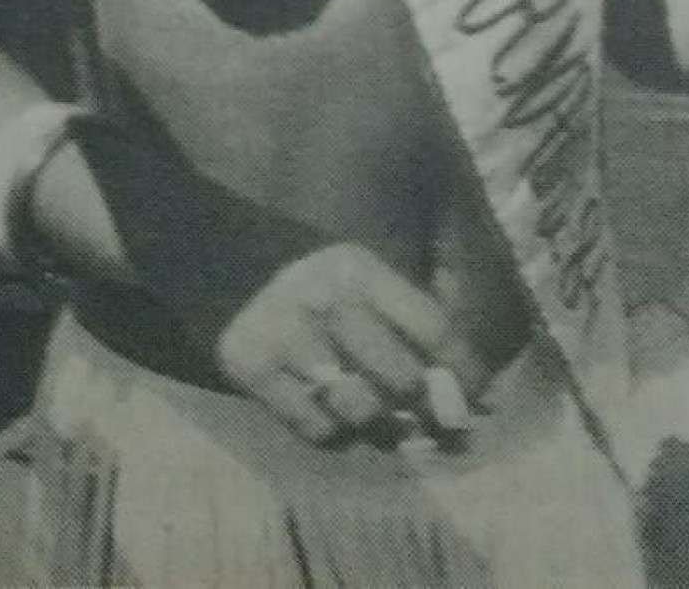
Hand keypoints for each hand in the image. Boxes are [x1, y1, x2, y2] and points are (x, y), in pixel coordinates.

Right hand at [215, 243, 487, 447]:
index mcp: (359, 269)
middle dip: (429, 408)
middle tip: (440, 424)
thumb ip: (406, 312)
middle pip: (402, 378)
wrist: (206, 253)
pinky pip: (315, 429)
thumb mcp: (357, 268)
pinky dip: (335, 434)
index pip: (432, 327)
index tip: (482, 398)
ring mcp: (285, 338)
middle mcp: (325, 302)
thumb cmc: (301, 269)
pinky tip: (334, 418)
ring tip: (388, 425)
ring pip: (361, 411)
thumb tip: (465, 377)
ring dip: (383, 428)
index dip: (465, 370)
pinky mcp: (250, 370)